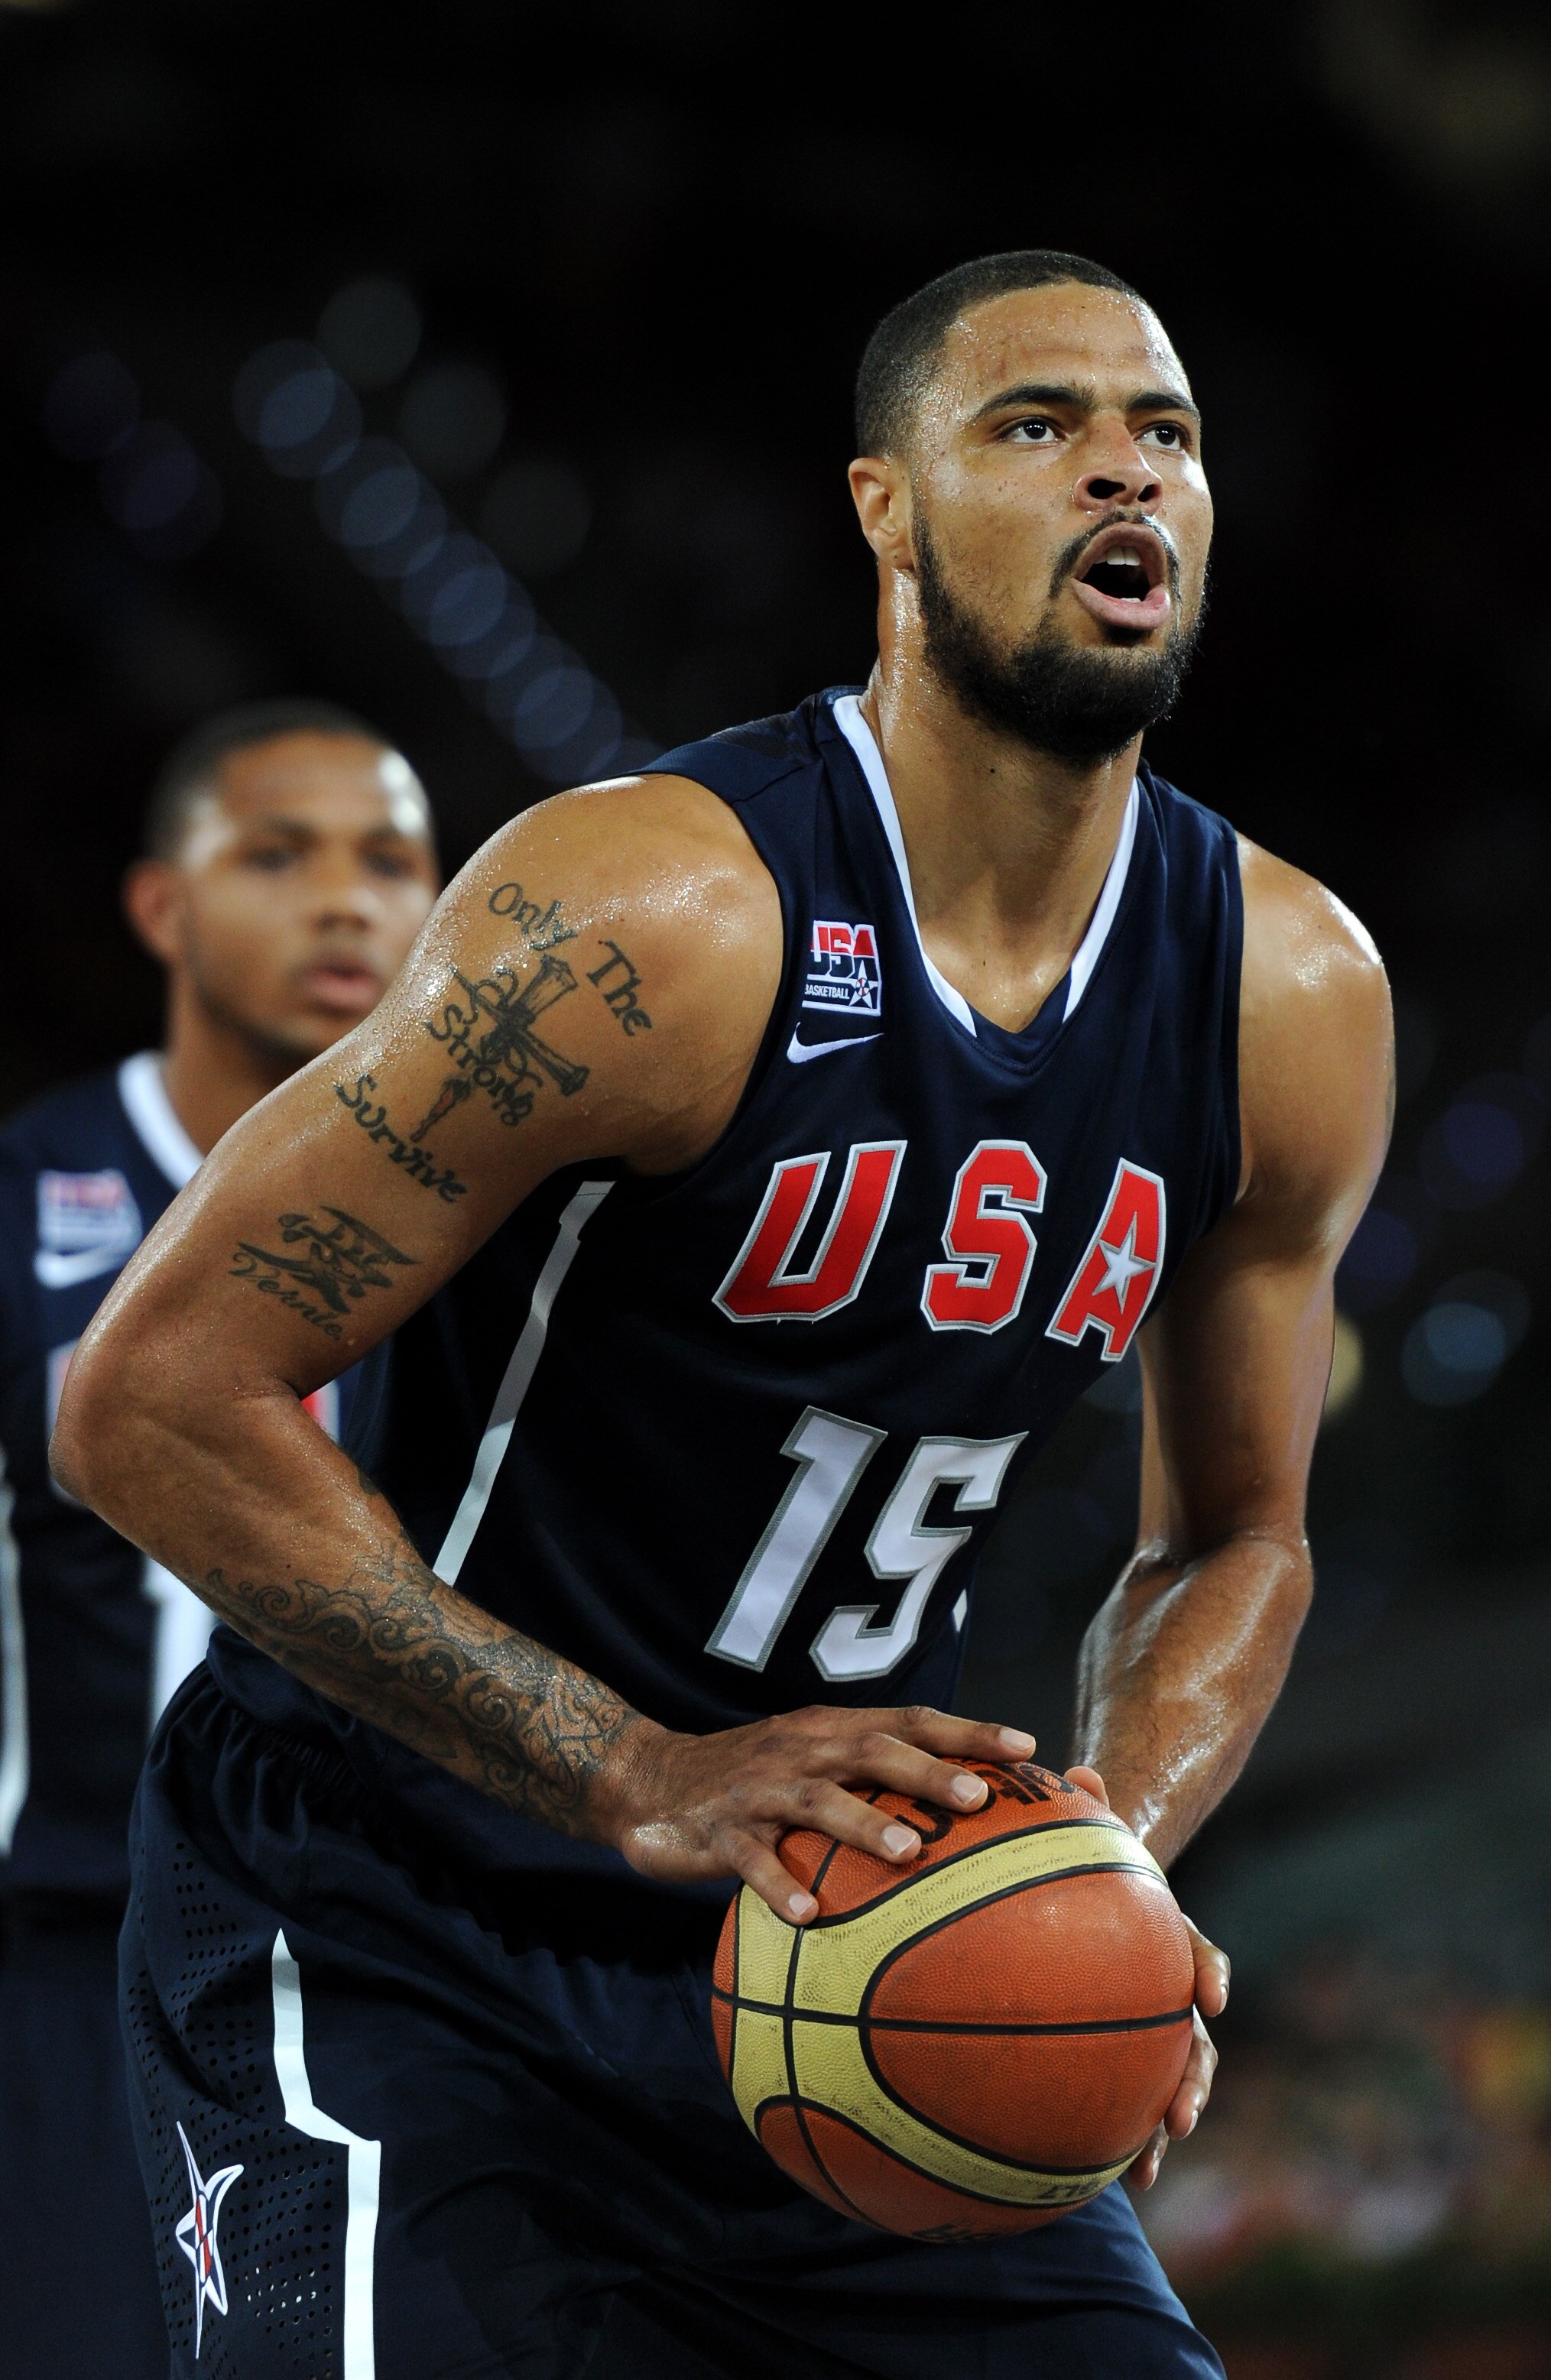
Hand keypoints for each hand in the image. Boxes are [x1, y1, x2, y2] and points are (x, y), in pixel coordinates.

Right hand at [605, 1704, 1036, 1920]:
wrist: (651, 1780)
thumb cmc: (754, 1779)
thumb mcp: (812, 1760)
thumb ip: (873, 1777)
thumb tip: (967, 1811)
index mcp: (831, 1730)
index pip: (910, 1720)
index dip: (967, 1731)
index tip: (1026, 1748)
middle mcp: (802, 1750)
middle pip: (872, 1750)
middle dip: (928, 1772)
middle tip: (979, 1801)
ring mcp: (760, 1790)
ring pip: (817, 1801)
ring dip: (864, 1824)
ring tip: (907, 1853)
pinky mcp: (720, 1830)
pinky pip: (751, 1859)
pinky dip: (777, 1885)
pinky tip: (806, 1915)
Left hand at [1064, 1767, 1226, 2192]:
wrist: (1097, 1892)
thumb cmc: (1090, 1863)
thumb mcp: (1091, 1833)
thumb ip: (1086, 1806)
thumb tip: (1079, 1770)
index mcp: (1167, 1937)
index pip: (1199, 1953)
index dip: (1209, 1973)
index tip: (1211, 1998)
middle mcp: (1169, 1987)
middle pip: (1195, 2038)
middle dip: (1193, 2079)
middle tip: (1182, 2117)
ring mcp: (1151, 2024)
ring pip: (1170, 2080)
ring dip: (1162, 2122)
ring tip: (1144, 2169)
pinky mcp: (1122, 2051)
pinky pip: (1126, 2094)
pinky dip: (1119, 2134)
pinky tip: (1100, 2176)